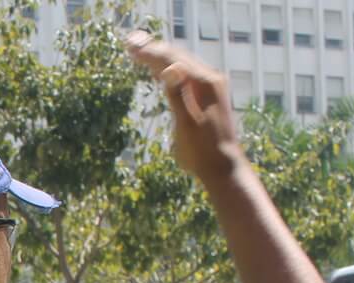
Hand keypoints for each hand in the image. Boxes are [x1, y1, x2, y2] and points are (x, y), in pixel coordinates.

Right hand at [126, 32, 243, 184]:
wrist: (222, 167)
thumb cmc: (201, 151)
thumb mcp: (186, 125)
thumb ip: (178, 95)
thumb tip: (170, 68)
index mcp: (205, 84)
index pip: (173, 60)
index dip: (151, 52)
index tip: (131, 48)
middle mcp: (211, 79)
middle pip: (179, 56)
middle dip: (155, 50)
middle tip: (131, 43)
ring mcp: (212, 86)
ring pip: (183, 63)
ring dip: (162, 56)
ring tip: (140, 52)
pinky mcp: (209, 95)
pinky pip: (188, 74)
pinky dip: (171, 68)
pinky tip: (160, 70)